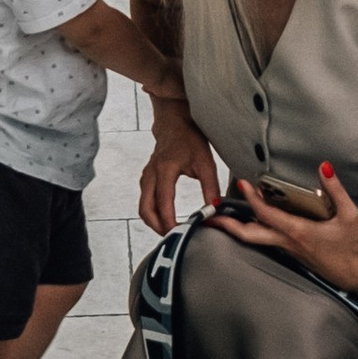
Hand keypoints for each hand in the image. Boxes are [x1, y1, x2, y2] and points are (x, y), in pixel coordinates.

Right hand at [139, 107, 222, 234]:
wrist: (175, 122)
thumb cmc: (190, 139)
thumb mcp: (206, 163)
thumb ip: (210, 188)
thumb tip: (214, 210)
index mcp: (165, 169)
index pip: (164, 202)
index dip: (169, 221)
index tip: (180, 233)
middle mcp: (151, 174)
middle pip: (146, 209)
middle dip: (158, 227)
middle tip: (174, 237)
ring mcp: (146, 176)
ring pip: (143, 206)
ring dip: (154, 221)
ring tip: (171, 231)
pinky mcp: (146, 178)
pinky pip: (145, 200)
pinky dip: (153, 212)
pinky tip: (166, 218)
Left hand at [217, 163, 357, 291]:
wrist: (357, 274)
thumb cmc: (353, 246)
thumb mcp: (350, 214)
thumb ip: (335, 189)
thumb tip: (324, 167)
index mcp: (299, 232)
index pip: (268, 214)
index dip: (252, 198)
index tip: (243, 184)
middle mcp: (288, 243)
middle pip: (248, 235)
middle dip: (227, 225)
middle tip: (208, 215)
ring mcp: (287, 250)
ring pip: (254, 240)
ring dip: (236, 228)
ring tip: (220, 216)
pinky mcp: (290, 253)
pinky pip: (265, 242)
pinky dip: (251, 232)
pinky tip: (248, 222)